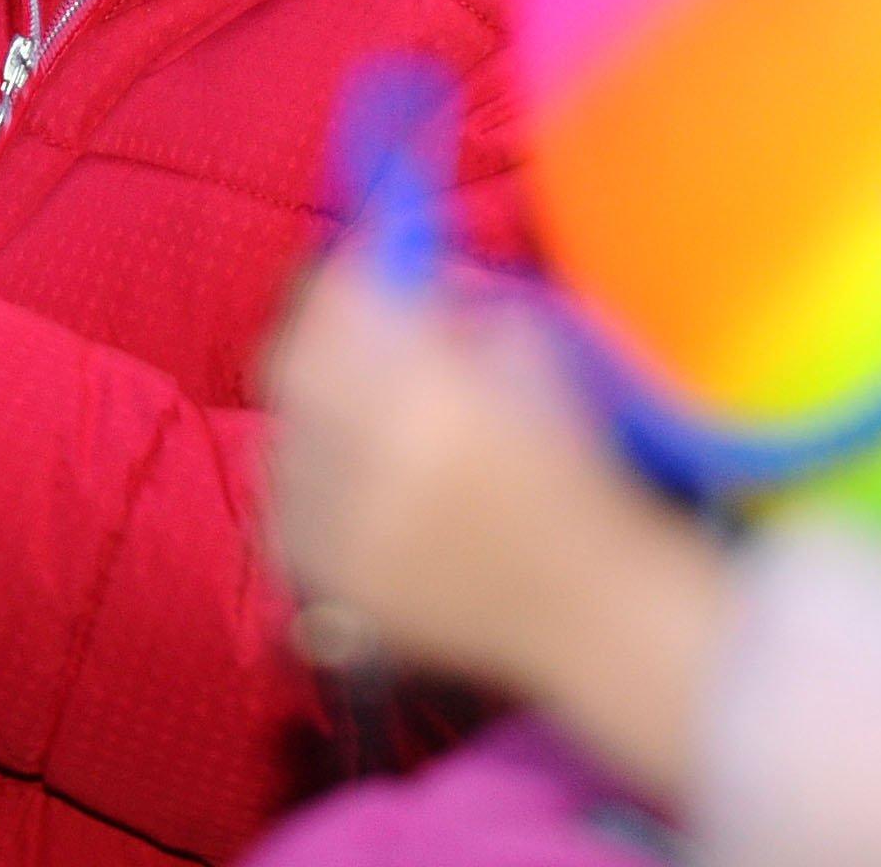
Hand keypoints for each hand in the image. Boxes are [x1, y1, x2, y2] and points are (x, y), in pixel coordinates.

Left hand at [263, 258, 728, 801]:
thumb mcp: (537, 354)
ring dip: (312, 422)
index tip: (349, 273)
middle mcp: (377, 461)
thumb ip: (454, 308)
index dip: (336, 282)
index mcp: (434, 392)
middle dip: (314, 343)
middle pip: (290, 370)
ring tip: (363, 428)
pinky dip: (306, 494)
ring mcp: (348, 533)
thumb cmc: (582, 470)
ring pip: (282, 444)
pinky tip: (352, 489)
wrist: (598, 607)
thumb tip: (389, 279)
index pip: (338, 307)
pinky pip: (283, 517)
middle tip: (341, 341)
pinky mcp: (335, 587)